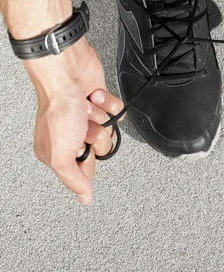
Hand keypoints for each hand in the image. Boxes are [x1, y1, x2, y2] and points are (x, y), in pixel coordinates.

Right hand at [26, 37, 123, 204]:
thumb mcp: (60, 154)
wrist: (68, 73)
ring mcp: (89, 116)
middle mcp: (73, 134)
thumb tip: (84, 198)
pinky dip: (109, 102)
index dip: (89, 158)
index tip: (81, 147)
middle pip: (102, 148)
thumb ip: (72, 179)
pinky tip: (95, 97)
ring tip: (86, 108)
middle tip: (83, 125)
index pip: (87, 168)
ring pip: (111, 128)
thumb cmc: (59, 107)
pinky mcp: (101, 101)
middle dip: (96, 135)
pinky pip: (118, 110)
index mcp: (58, 150)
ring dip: (101, 116)